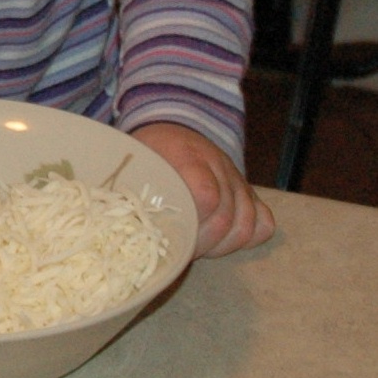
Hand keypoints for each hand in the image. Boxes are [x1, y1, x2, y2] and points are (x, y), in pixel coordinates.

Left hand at [130, 121, 274, 256]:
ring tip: (195, 247)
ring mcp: (237, 178)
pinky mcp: (248, 191)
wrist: (170, 128)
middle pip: (226, 217)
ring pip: (247, 225)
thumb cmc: (146, 152)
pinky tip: (220, 241)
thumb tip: (113, 222)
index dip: (192, 225)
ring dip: (221, 245)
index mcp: (185, 154)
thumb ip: (128, 185)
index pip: (206, 196)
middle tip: (179, 249)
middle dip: (202, 243)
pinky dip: (245, 239)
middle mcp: (218, 164)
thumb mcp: (133, 162)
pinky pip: (264, 223)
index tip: (170, 236)